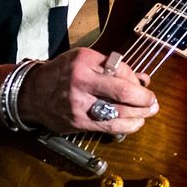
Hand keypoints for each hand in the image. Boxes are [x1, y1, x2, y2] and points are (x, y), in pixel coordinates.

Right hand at [18, 47, 157, 134]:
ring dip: (139, 115)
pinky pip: (108, 126)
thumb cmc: (62, 73)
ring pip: (118, 113)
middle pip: (122, 92)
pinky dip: (127, 126)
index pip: (120, 70)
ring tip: (148, 112)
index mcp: (84, 62)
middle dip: (144, 99)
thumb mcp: (84, 59)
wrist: (32, 93)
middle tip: (153, 102)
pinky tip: (135, 124)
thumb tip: (141, 79)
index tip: (143, 84)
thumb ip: (112, 68)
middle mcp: (81, 82)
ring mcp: (79, 105)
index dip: (136, 80)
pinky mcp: (78, 122)